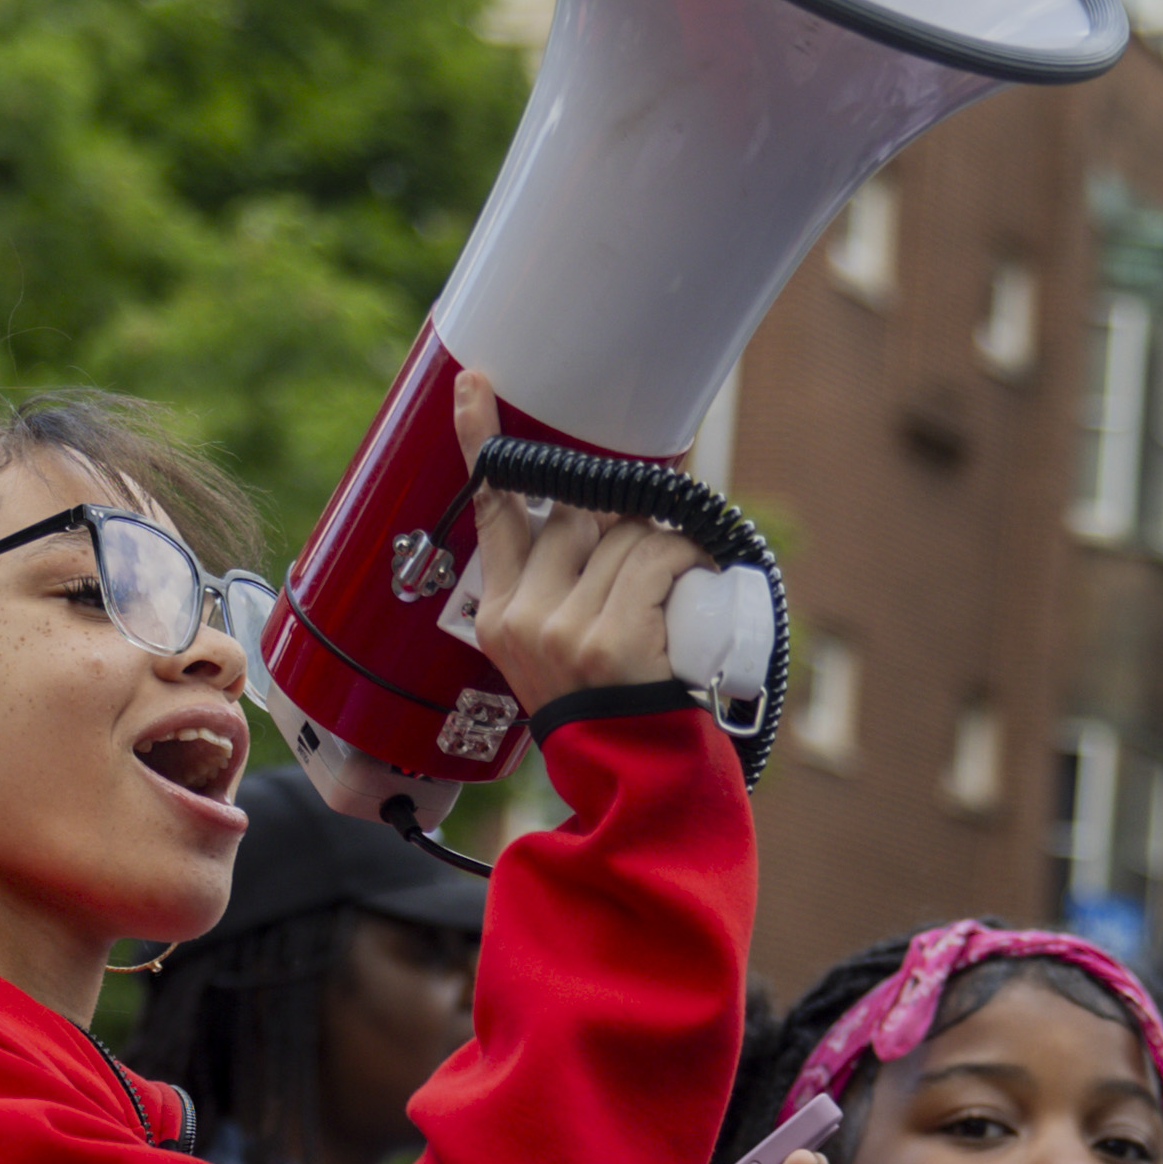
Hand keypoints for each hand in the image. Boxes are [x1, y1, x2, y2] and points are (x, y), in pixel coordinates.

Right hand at [453, 367, 701, 713]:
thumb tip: (612, 512)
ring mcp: (564, 628)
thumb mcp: (560, 650)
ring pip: (626, 534)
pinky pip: (659, 558)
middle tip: (647, 573)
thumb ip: (563, 586)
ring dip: (664, 550)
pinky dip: (687, 563)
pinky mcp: (611, 638)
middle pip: (577, 516)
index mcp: (497, 617)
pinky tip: (690, 593)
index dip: (482, 443)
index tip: (473, 386)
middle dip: (622, 529)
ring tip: (672, 600)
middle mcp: (522, 618)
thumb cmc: (608, 707)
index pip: (490, 515)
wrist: (631, 777)